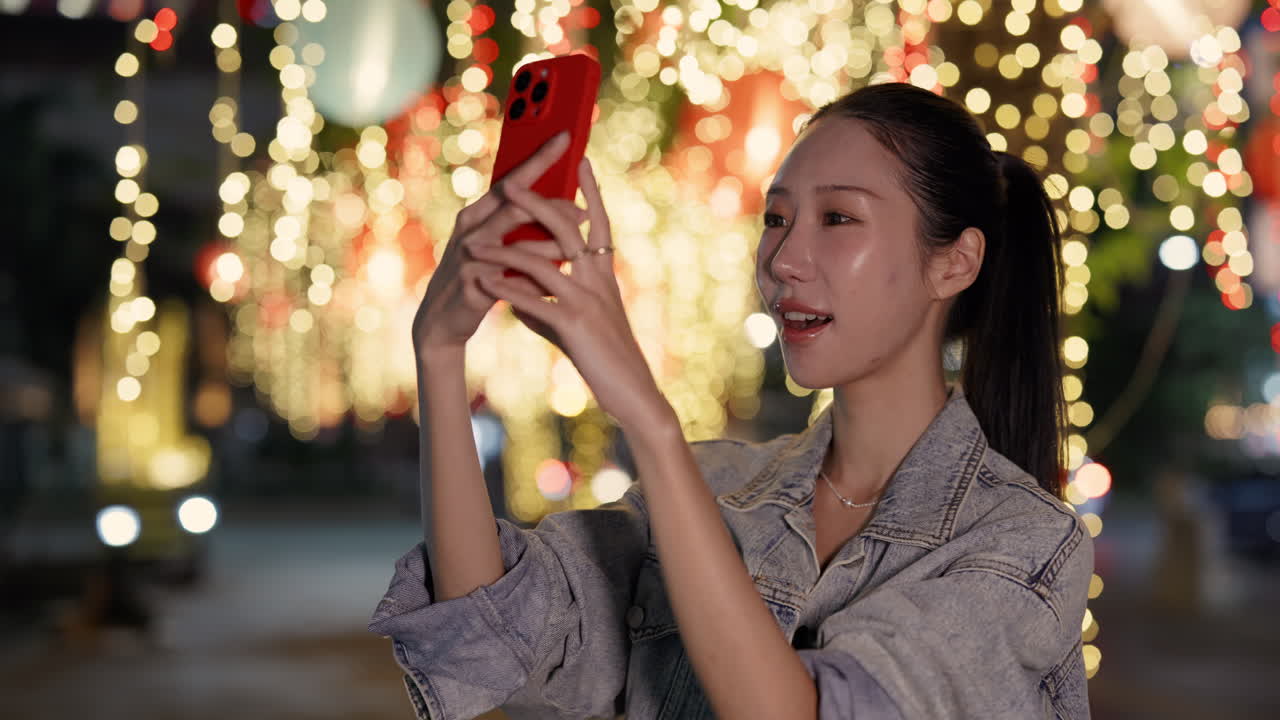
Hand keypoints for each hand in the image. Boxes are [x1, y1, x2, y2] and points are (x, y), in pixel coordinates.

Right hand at [412, 132, 586, 356]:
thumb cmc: (476, 277)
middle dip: (552, 205)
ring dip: (551, 247)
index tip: (567, 137)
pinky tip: (554, 286)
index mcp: (478, 213)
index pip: (513, 179)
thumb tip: (574, 210)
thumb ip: (522, 228)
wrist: (442, 321)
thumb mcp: (496, 247)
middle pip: (515, 205)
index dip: (539, 158)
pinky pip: (514, 280)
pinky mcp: (474, 284)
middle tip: (583, 209)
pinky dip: (536, 283)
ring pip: (518, 245)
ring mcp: (470, 256)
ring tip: (576, 249)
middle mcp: (471, 229)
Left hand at [470, 158, 672, 430]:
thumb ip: (548, 306)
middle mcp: (598, 280)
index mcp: (603, 275)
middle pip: (568, 228)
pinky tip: (483, 285)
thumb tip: (521, 301)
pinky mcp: (575, 325)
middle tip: (511, 182)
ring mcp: (587, 300)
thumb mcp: (575, 325)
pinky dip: (507, 291)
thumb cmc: (605, 358)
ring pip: (544, 261)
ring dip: (505, 248)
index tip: (581, 161)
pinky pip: (535, 301)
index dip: (590, 192)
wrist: (632, 391)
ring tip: (474, 241)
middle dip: (537, 203)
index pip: (598, 222)